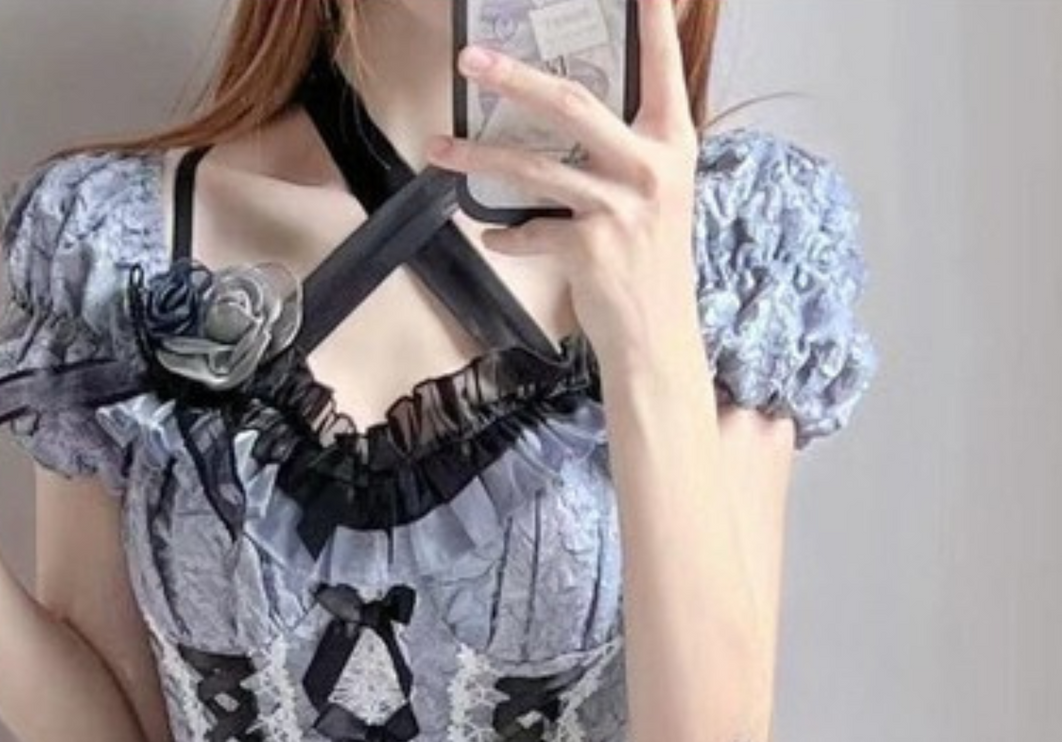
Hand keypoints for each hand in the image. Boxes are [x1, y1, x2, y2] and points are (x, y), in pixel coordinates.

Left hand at [423, 0, 700, 372]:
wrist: (656, 339)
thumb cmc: (651, 264)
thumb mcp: (656, 195)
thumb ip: (625, 153)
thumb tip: (563, 120)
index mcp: (673, 142)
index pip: (661, 65)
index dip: (651, 19)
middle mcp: (650, 166)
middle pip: (573, 103)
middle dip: (514, 77)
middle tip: (470, 59)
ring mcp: (620, 206)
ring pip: (534, 166)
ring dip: (478, 158)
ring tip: (439, 149)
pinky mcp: (590, 247)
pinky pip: (531, 229)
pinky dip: (507, 234)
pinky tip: (495, 237)